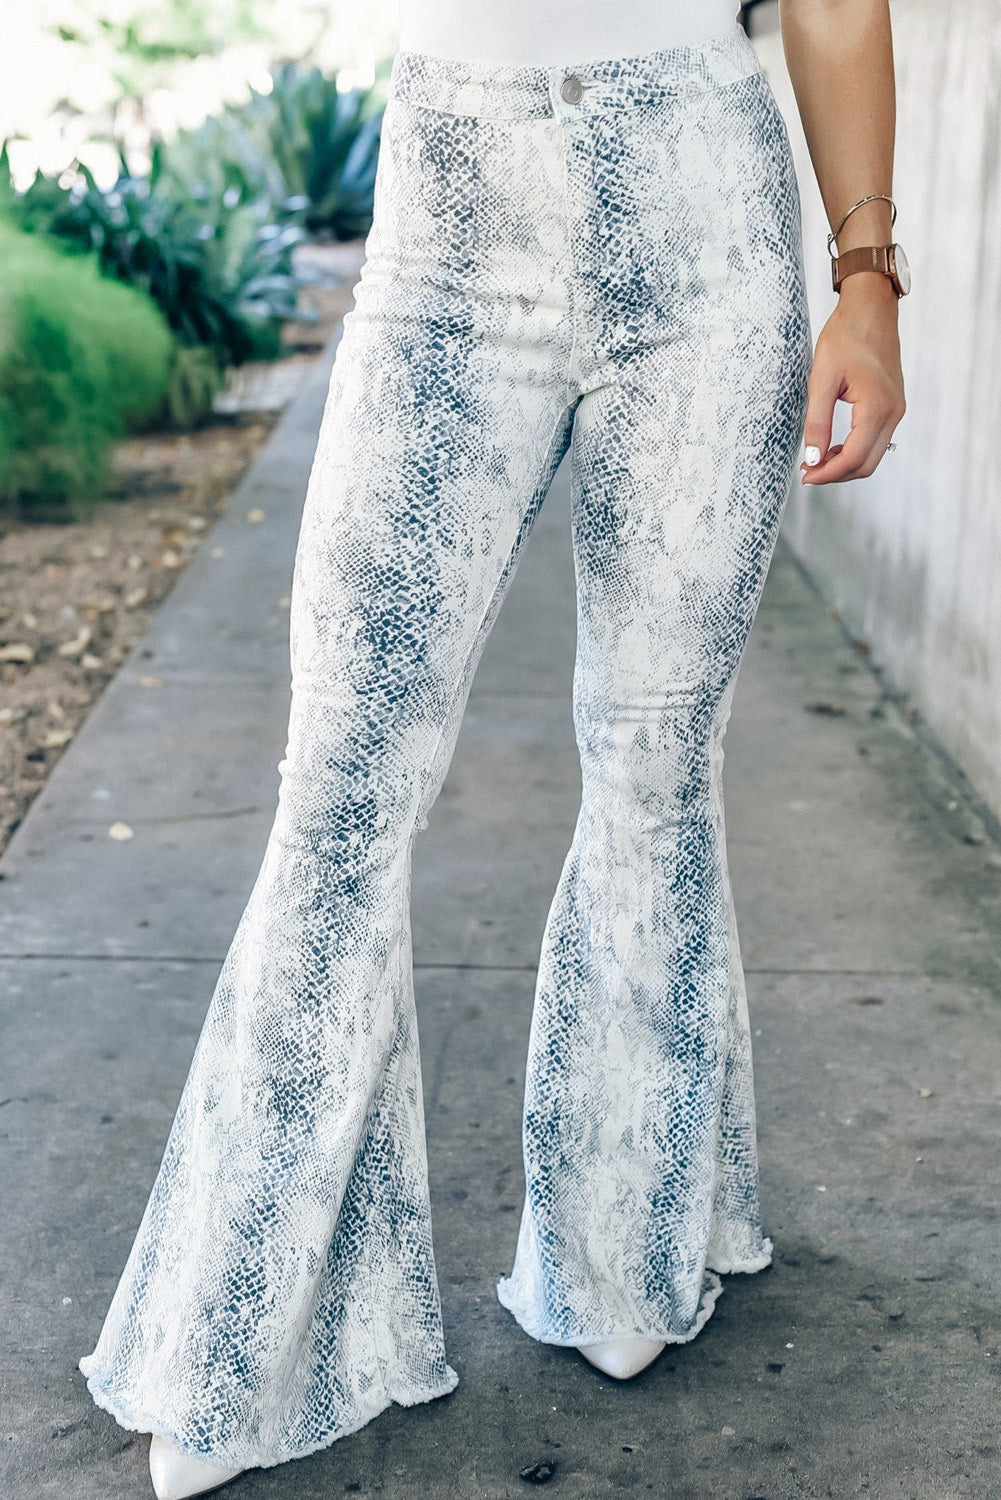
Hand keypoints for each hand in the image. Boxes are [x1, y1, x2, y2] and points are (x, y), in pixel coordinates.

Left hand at [799, 274, 905, 484]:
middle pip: (866, 465)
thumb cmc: (845, 336)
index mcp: (877, 406)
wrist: (870, 309)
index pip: (854, 458)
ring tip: (816, 460)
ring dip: (845, 465)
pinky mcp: (893, 406)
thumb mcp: (821, 379)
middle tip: (807, 471)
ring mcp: (896, 410)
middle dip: (835, 474)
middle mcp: (893, 412)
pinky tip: (832, 447)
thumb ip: (817, 422)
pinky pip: (876, 441)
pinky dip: (854, 451)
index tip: (805, 475)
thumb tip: (814, 457)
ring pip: (872, 456)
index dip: (827, 473)